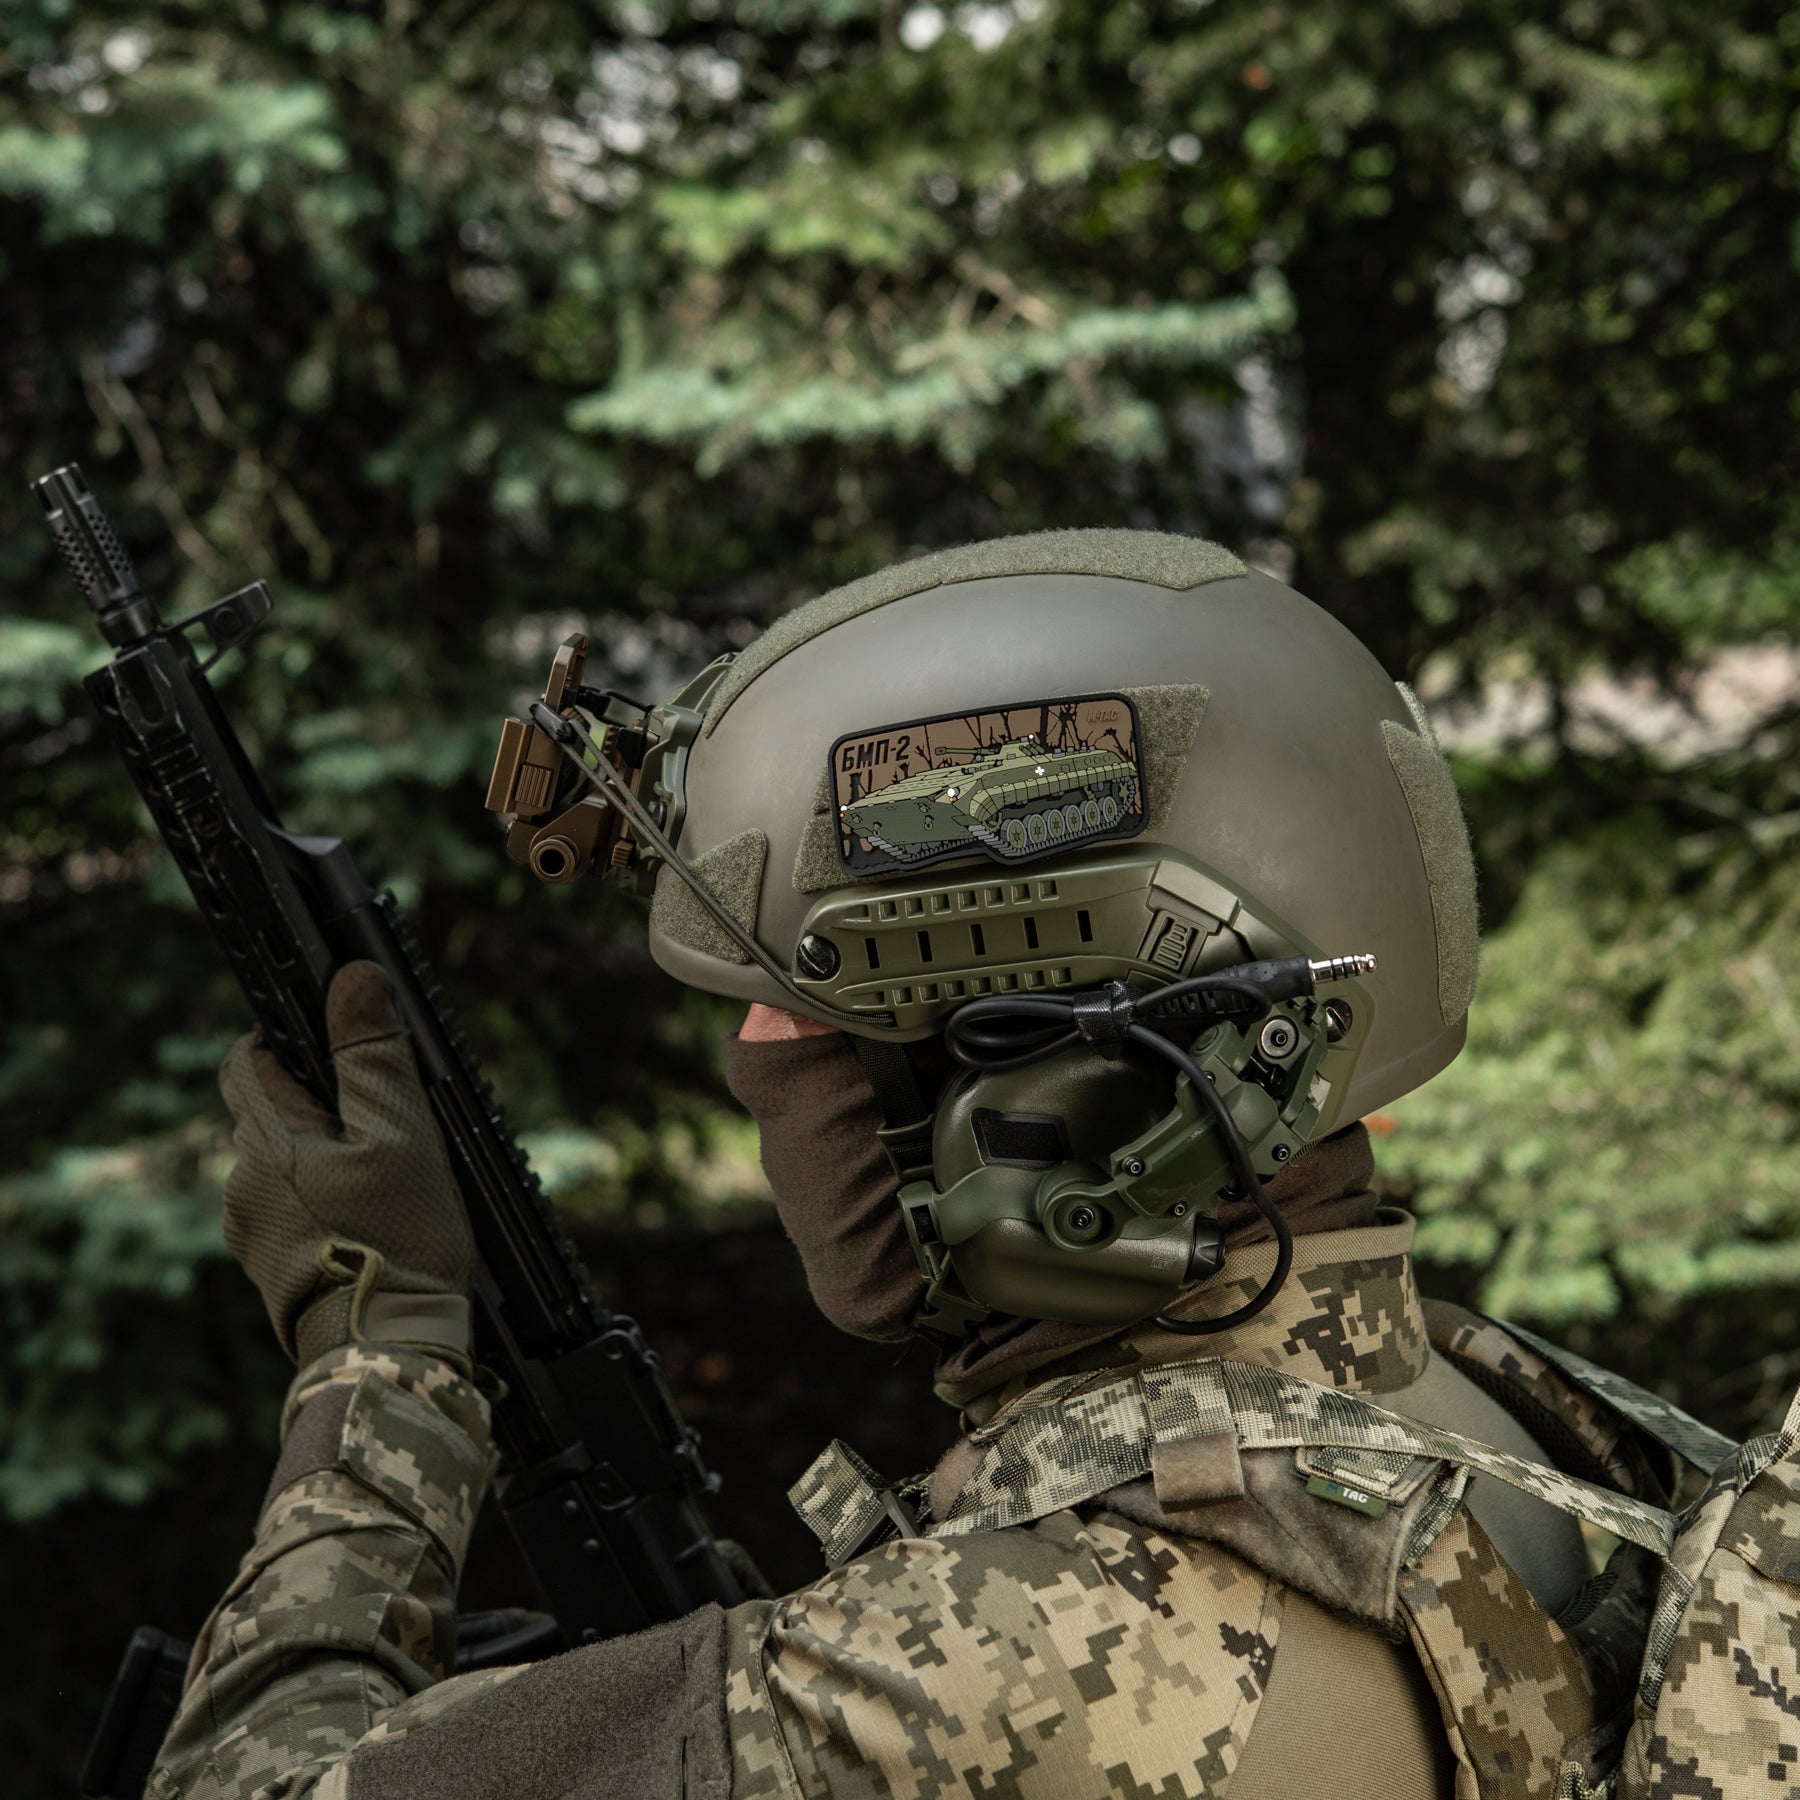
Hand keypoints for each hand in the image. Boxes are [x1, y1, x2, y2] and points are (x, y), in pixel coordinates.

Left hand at [219, 961, 474, 1364]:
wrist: (387, 1352)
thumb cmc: (398, 1242)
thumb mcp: (402, 1135)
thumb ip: (372, 1056)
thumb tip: (353, 980)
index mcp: (266, 1140)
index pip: (248, 1057)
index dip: (290, 1039)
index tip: (340, 1047)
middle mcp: (242, 1183)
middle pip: (271, 1112)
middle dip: (321, 1106)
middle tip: (387, 1124)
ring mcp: (249, 1231)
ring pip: (284, 1164)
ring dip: (325, 1159)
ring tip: (388, 1182)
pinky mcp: (269, 1269)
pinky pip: (291, 1211)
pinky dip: (325, 1203)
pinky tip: (373, 1222)